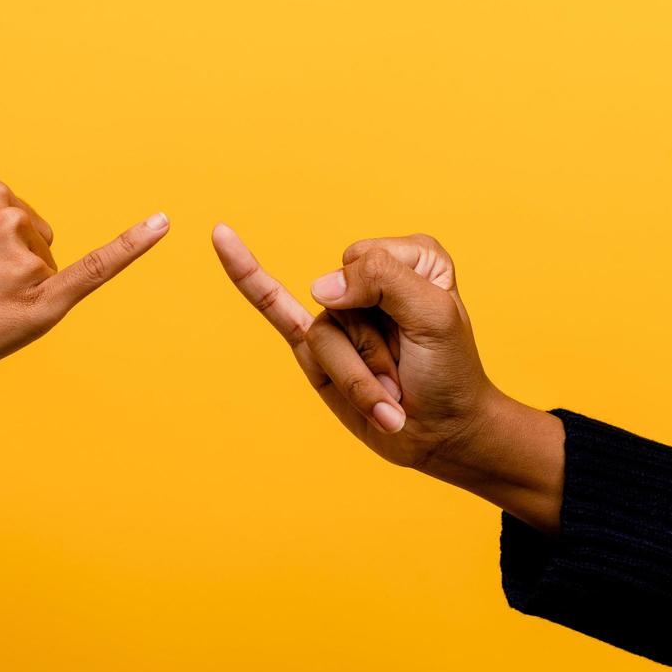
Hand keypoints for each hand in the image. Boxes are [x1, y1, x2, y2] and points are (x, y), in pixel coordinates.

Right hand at [0, 178, 168, 385]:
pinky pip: (97, 268)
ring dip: (17, 297)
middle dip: (11, 273)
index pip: (20, 226)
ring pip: (46, 277)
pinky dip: (132, 246)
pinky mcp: (41, 299)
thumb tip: (43, 258)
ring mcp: (28, 256)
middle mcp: (12, 216)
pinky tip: (162, 224)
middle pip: (39, 248)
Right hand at [212, 224, 563, 532]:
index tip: (428, 333)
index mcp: (409, 258)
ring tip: (388, 394)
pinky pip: (273, 308)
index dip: (390, 301)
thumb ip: (382, 279)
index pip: (366, 260)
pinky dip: (247, 277)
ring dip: (359, 378)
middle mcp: (370, 280)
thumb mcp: (434, 315)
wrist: (442, 431)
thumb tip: (318, 287)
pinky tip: (223, 240)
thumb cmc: (449, 372)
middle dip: (374, 345)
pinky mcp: (315, 348)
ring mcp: (340, 315)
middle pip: (340, 298)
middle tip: (406, 369)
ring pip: (323, 336)